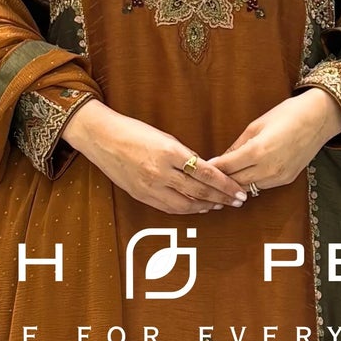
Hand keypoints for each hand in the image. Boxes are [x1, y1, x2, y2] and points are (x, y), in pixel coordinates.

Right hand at [63, 100, 250, 215]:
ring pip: (185, 204)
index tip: (239, 190)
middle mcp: (160, 172)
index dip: (225, 184)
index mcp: (169, 152)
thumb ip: (184, 154)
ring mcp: (149, 186)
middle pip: (199, 191)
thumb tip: (204, 169)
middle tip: (238, 201)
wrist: (101, 137)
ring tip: (220, 205)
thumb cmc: (133, 131)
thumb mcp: (164, 137)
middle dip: (222, 198)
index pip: (206, 173)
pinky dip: (186, 209)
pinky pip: (169, 207)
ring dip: (206, 206)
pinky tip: (197, 207)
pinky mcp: (141, 195)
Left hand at [206, 90, 340, 190]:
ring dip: (234, 185)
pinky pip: (262, 186)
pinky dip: (251, 184)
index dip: (211, 169)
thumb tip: (221, 160)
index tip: (198, 169)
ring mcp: (278, 176)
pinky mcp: (286, 180)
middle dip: (220, 181)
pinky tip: (242, 178)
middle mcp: (268, 168)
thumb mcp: (255, 126)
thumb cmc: (286, 115)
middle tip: (205, 179)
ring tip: (221, 181)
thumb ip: (237, 146)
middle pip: (234, 182)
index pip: (225, 167)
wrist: (318, 118)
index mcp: (257, 151)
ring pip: (248, 188)